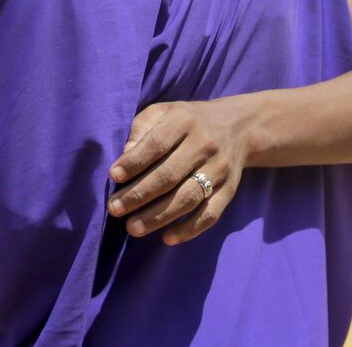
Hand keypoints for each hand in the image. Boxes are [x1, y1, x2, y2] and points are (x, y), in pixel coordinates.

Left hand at [106, 99, 248, 244]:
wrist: (237, 126)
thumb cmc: (186, 122)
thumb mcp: (163, 112)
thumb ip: (141, 129)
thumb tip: (123, 157)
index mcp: (184, 122)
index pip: (157, 143)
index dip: (135, 161)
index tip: (114, 176)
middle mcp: (205, 145)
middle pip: (170, 175)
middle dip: (138, 194)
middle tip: (114, 208)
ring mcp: (220, 169)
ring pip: (188, 198)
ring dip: (158, 216)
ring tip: (132, 228)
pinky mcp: (229, 190)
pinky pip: (210, 214)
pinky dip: (189, 229)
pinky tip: (167, 238)